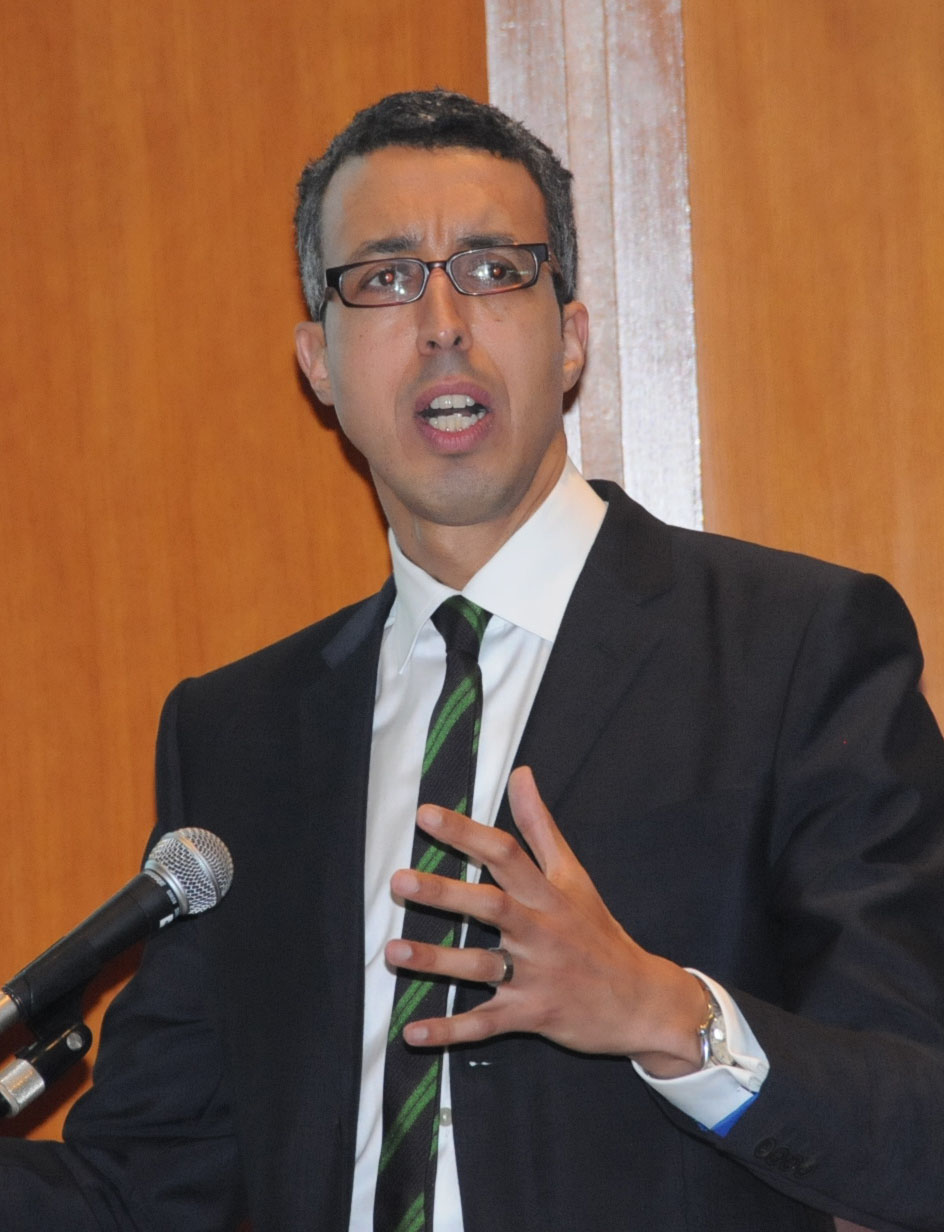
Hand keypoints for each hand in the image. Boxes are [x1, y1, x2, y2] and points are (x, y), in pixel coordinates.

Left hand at [386, 766, 706, 1076]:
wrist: (642, 1001)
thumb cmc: (599, 933)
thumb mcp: (574, 876)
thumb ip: (540, 827)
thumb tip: (520, 774)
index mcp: (548, 895)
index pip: (506, 854)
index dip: (467, 833)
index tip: (426, 815)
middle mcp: (540, 932)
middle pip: (491, 906)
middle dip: (445, 893)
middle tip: (401, 880)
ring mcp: (535, 976)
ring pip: (481, 966)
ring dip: (437, 962)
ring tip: (393, 952)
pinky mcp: (531, 1015)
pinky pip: (486, 1024)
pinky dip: (450, 1030)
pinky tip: (413, 1032)